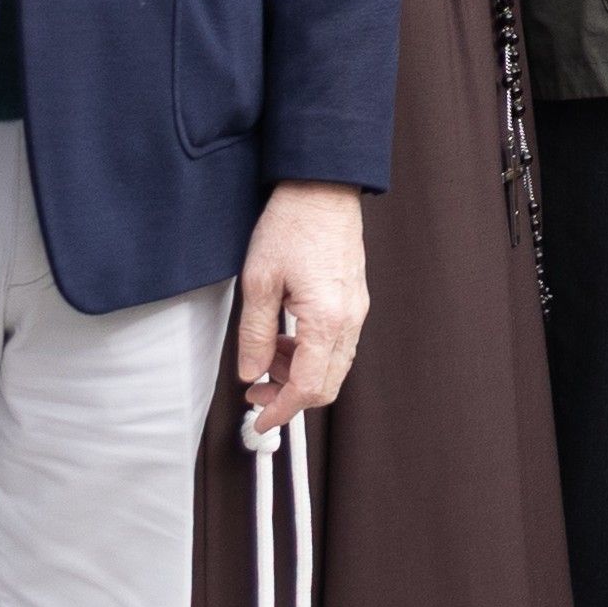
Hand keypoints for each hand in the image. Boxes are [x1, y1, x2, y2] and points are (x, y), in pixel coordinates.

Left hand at [237, 182, 369, 430]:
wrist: (322, 186)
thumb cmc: (293, 224)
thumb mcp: (258, 281)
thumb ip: (255, 334)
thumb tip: (250, 372)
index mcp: (327, 319)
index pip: (309, 388)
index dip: (282, 411)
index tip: (262, 421)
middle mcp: (350, 319)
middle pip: (328, 385)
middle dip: (291, 397)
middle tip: (257, 394)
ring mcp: (357, 309)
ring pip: (334, 366)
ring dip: (300, 374)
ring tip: (268, 357)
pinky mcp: (355, 299)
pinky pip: (338, 344)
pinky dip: (312, 354)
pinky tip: (288, 338)